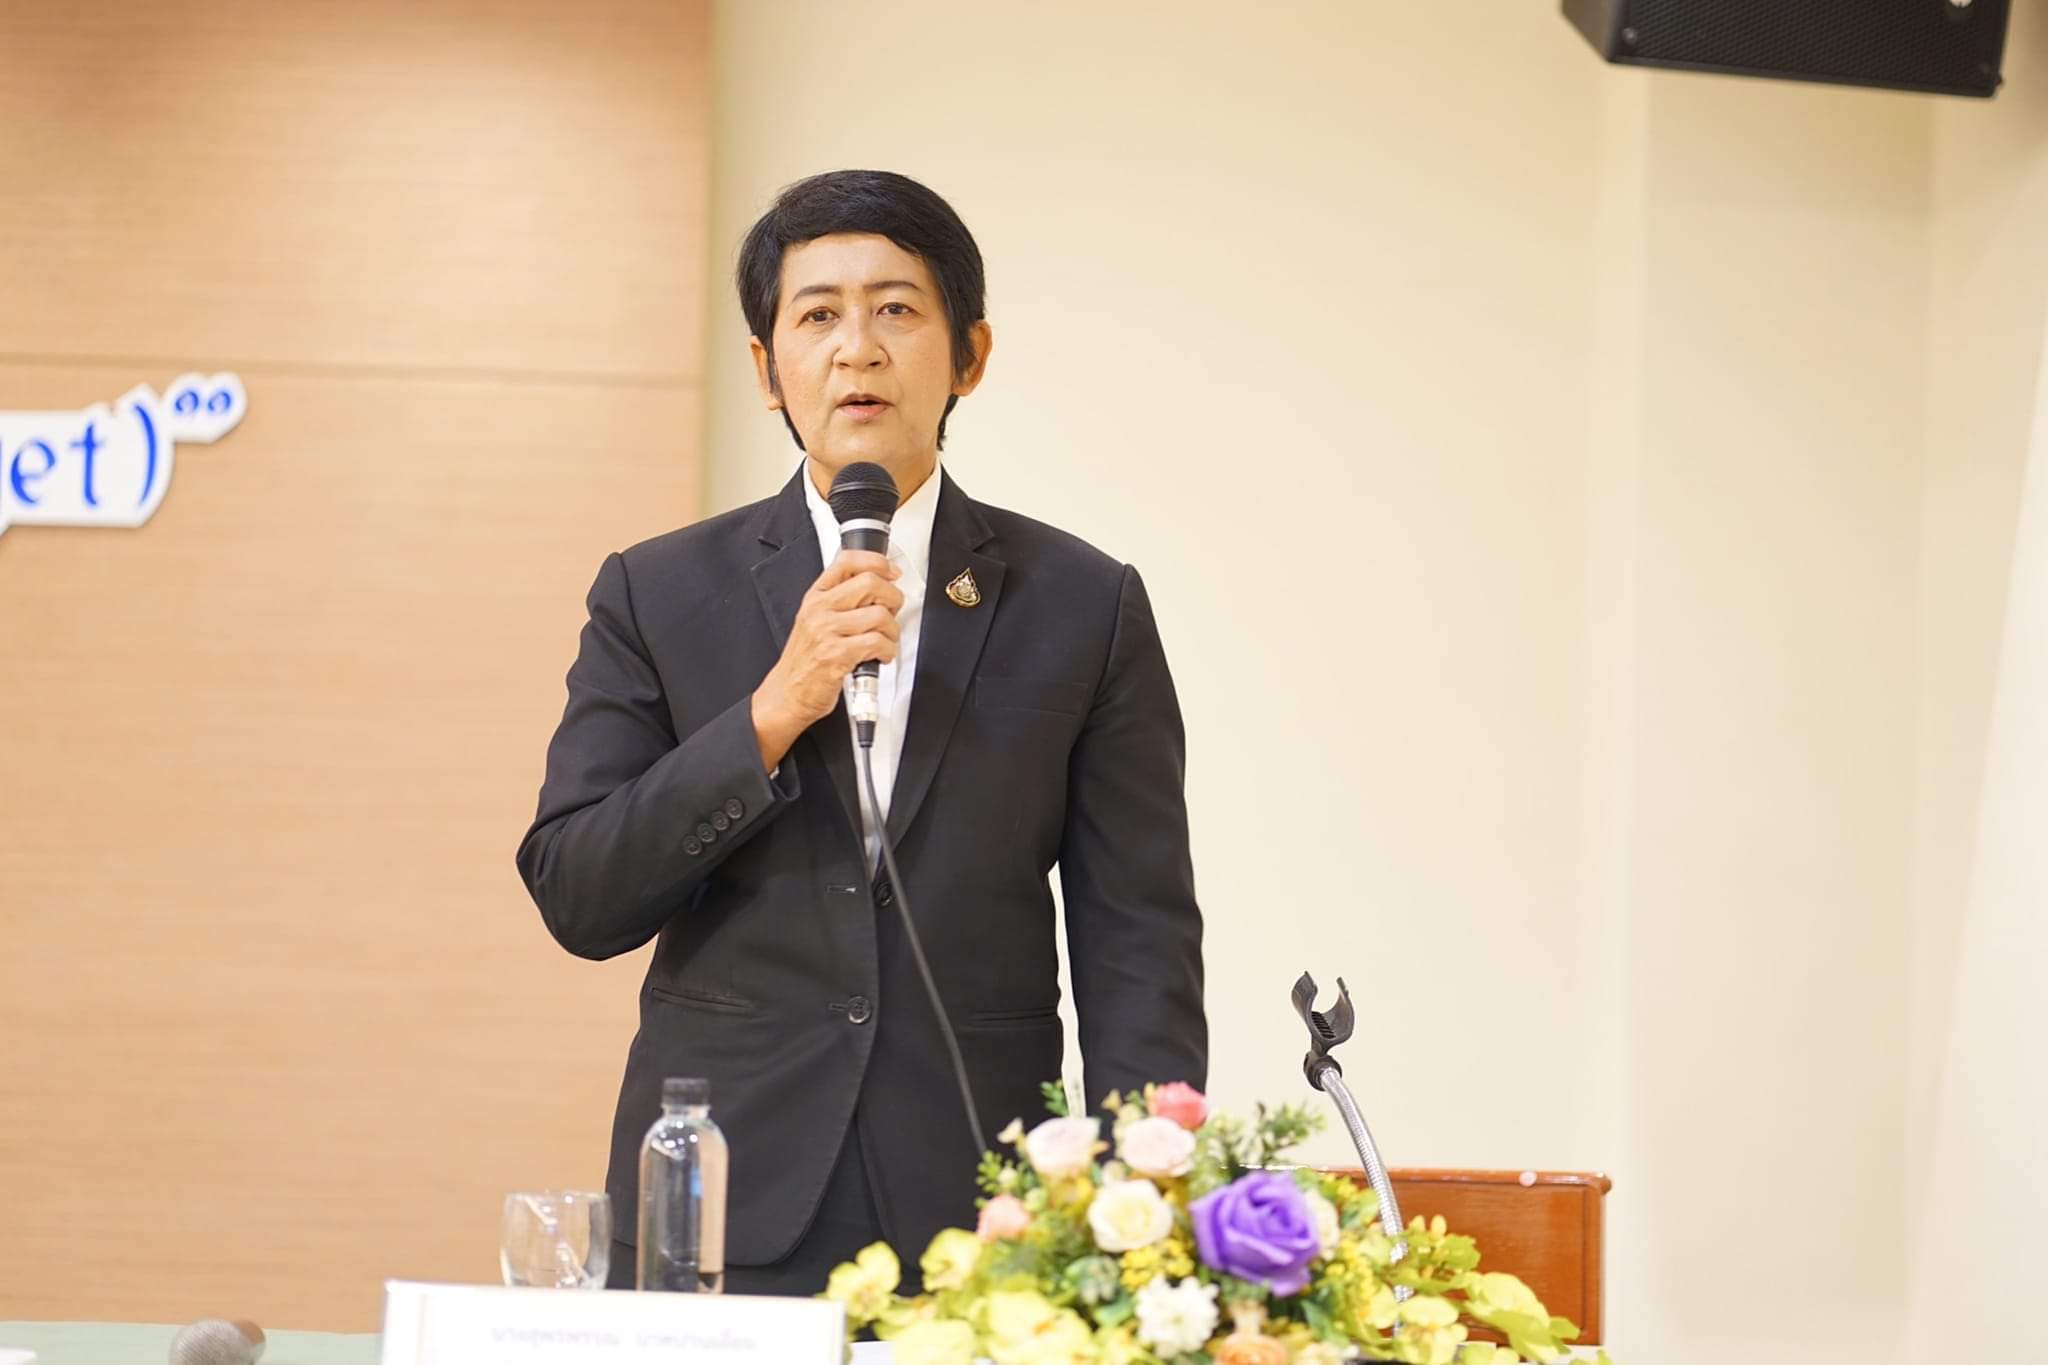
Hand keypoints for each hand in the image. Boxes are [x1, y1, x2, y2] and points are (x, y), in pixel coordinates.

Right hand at [752, 550, 903, 769]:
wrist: (786, 694)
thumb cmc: (805, 661)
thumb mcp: (815, 620)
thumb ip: (841, 601)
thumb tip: (878, 586)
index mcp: (815, 596)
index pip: (847, 561)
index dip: (877, 562)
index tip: (891, 572)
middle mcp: (819, 609)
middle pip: (870, 583)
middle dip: (893, 598)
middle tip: (891, 613)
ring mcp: (826, 631)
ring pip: (879, 614)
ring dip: (892, 631)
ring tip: (884, 641)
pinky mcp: (836, 655)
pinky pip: (877, 642)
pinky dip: (887, 651)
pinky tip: (879, 656)